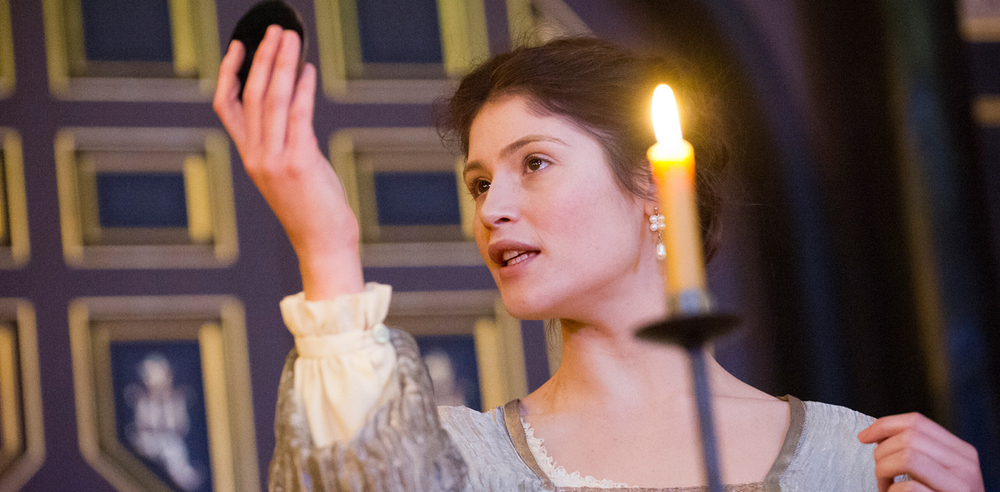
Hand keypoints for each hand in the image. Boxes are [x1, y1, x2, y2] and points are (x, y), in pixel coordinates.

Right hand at [214, 25, 363, 299]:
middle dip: (263, 57)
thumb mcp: (296, 171)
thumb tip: (300, 104)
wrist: (324, 246)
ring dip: (283, 64)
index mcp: (250, 157)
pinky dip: (304, 89)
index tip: (238, 47)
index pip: (227, 107)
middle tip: (275, 30)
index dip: (229, 73)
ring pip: (272, 99)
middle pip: (252, 95)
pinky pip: (298, 116)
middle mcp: (256, 156)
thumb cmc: (315, 210)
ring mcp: (274, 160)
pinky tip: (310, 71)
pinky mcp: (298, 163)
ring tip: (291, 39)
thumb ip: (292, 140)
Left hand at [859, 412, 983, 491]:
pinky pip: (908, 487)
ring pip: (906, 457)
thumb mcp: (934, 472)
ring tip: (885, 487)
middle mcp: (965, 466)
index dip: (884, 426)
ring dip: (884, 472)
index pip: (917, 422)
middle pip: (908, 438)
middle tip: (881, 474)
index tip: (863, 437)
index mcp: (961, 453)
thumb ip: (915, 451)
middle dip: (882, 454)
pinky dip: (891, 491)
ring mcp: (960, 486)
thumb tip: (875, 433)